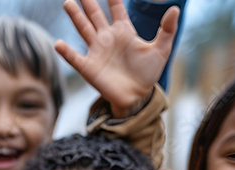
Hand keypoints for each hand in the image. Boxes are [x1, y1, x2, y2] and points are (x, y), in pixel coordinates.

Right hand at [55, 0, 177, 117]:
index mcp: (124, 31)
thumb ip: (167, 29)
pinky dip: (66, 52)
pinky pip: (75, 58)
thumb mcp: (161, 49)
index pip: (116, 8)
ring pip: (83, 29)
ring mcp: (97, 51)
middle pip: (95, 15)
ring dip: (76, 17)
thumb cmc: (148, 73)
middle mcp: (107, 38)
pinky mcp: (89, 67)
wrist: (137, 96)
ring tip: (68, 3)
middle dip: (89, 2)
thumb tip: (175, 8)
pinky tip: (59, 44)